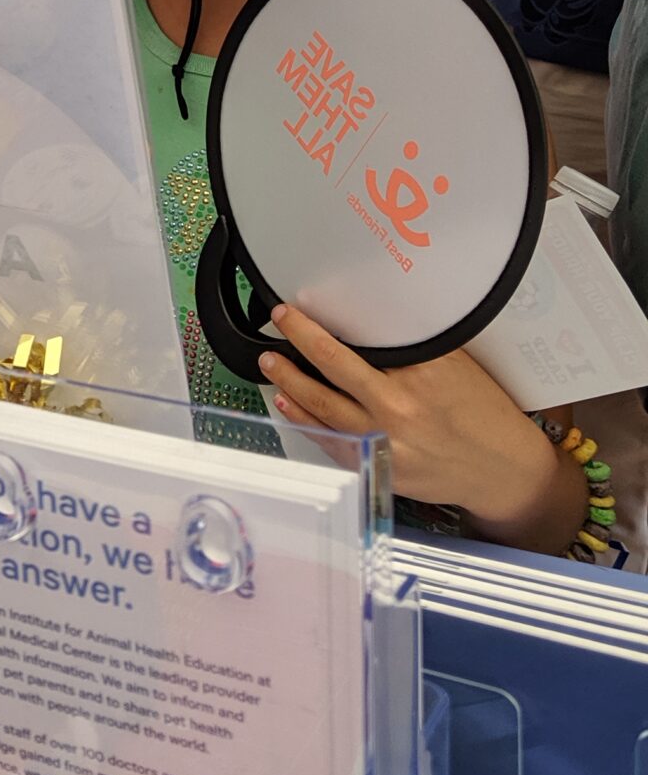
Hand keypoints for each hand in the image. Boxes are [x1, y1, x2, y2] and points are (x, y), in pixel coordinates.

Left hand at [259, 303, 569, 543]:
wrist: (503, 472)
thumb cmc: (486, 417)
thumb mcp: (459, 367)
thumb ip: (417, 349)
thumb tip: (375, 325)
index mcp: (423, 373)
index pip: (366, 337)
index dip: (332, 319)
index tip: (309, 303)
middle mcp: (400, 406)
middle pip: (334, 364)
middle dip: (301, 337)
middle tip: (282, 319)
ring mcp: (385, 439)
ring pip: (322, 405)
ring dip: (290, 380)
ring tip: (271, 360)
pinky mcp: (378, 466)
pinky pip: (331, 439)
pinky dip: (305, 420)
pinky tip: (288, 403)